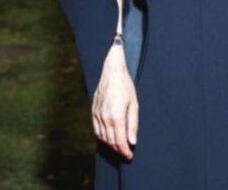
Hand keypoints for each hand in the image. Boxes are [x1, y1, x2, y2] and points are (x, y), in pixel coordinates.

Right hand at [92, 44, 138, 159]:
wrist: (112, 72)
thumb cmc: (125, 86)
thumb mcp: (134, 104)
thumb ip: (133, 124)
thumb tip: (132, 141)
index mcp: (116, 116)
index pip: (119, 141)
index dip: (124, 151)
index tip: (129, 155)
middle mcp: (105, 118)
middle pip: (110, 141)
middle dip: (118, 149)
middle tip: (126, 153)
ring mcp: (97, 116)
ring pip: (102, 137)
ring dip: (110, 144)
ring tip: (119, 147)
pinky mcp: (93, 113)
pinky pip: (97, 130)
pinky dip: (102, 137)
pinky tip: (108, 138)